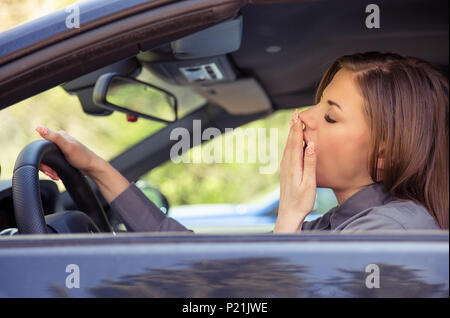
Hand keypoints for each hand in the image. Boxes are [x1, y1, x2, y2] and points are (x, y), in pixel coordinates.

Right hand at [35, 126, 103, 179]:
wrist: (93, 168)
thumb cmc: (82, 158)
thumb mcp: (67, 147)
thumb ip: (54, 137)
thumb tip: (38, 127)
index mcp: (59, 135)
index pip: (40, 146)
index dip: (42, 159)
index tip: (48, 169)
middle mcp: (59, 140)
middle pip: (43, 154)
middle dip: (46, 167)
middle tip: (53, 174)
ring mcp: (61, 148)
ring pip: (47, 160)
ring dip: (49, 170)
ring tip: (55, 175)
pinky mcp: (62, 155)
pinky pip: (51, 163)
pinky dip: (52, 170)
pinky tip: (56, 174)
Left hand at [274, 109, 316, 232]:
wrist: (289, 215)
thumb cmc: (301, 201)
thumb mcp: (309, 183)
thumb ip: (310, 163)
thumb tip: (311, 144)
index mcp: (294, 165)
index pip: (295, 142)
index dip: (297, 128)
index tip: (298, 115)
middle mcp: (287, 164)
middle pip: (290, 141)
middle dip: (293, 127)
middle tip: (296, 113)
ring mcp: (285, 168)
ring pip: (288, 147)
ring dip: (291, 134)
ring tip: (293, 123)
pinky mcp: (286, 173)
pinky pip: (287, 153)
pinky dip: (290, 144)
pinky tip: (292, 143)